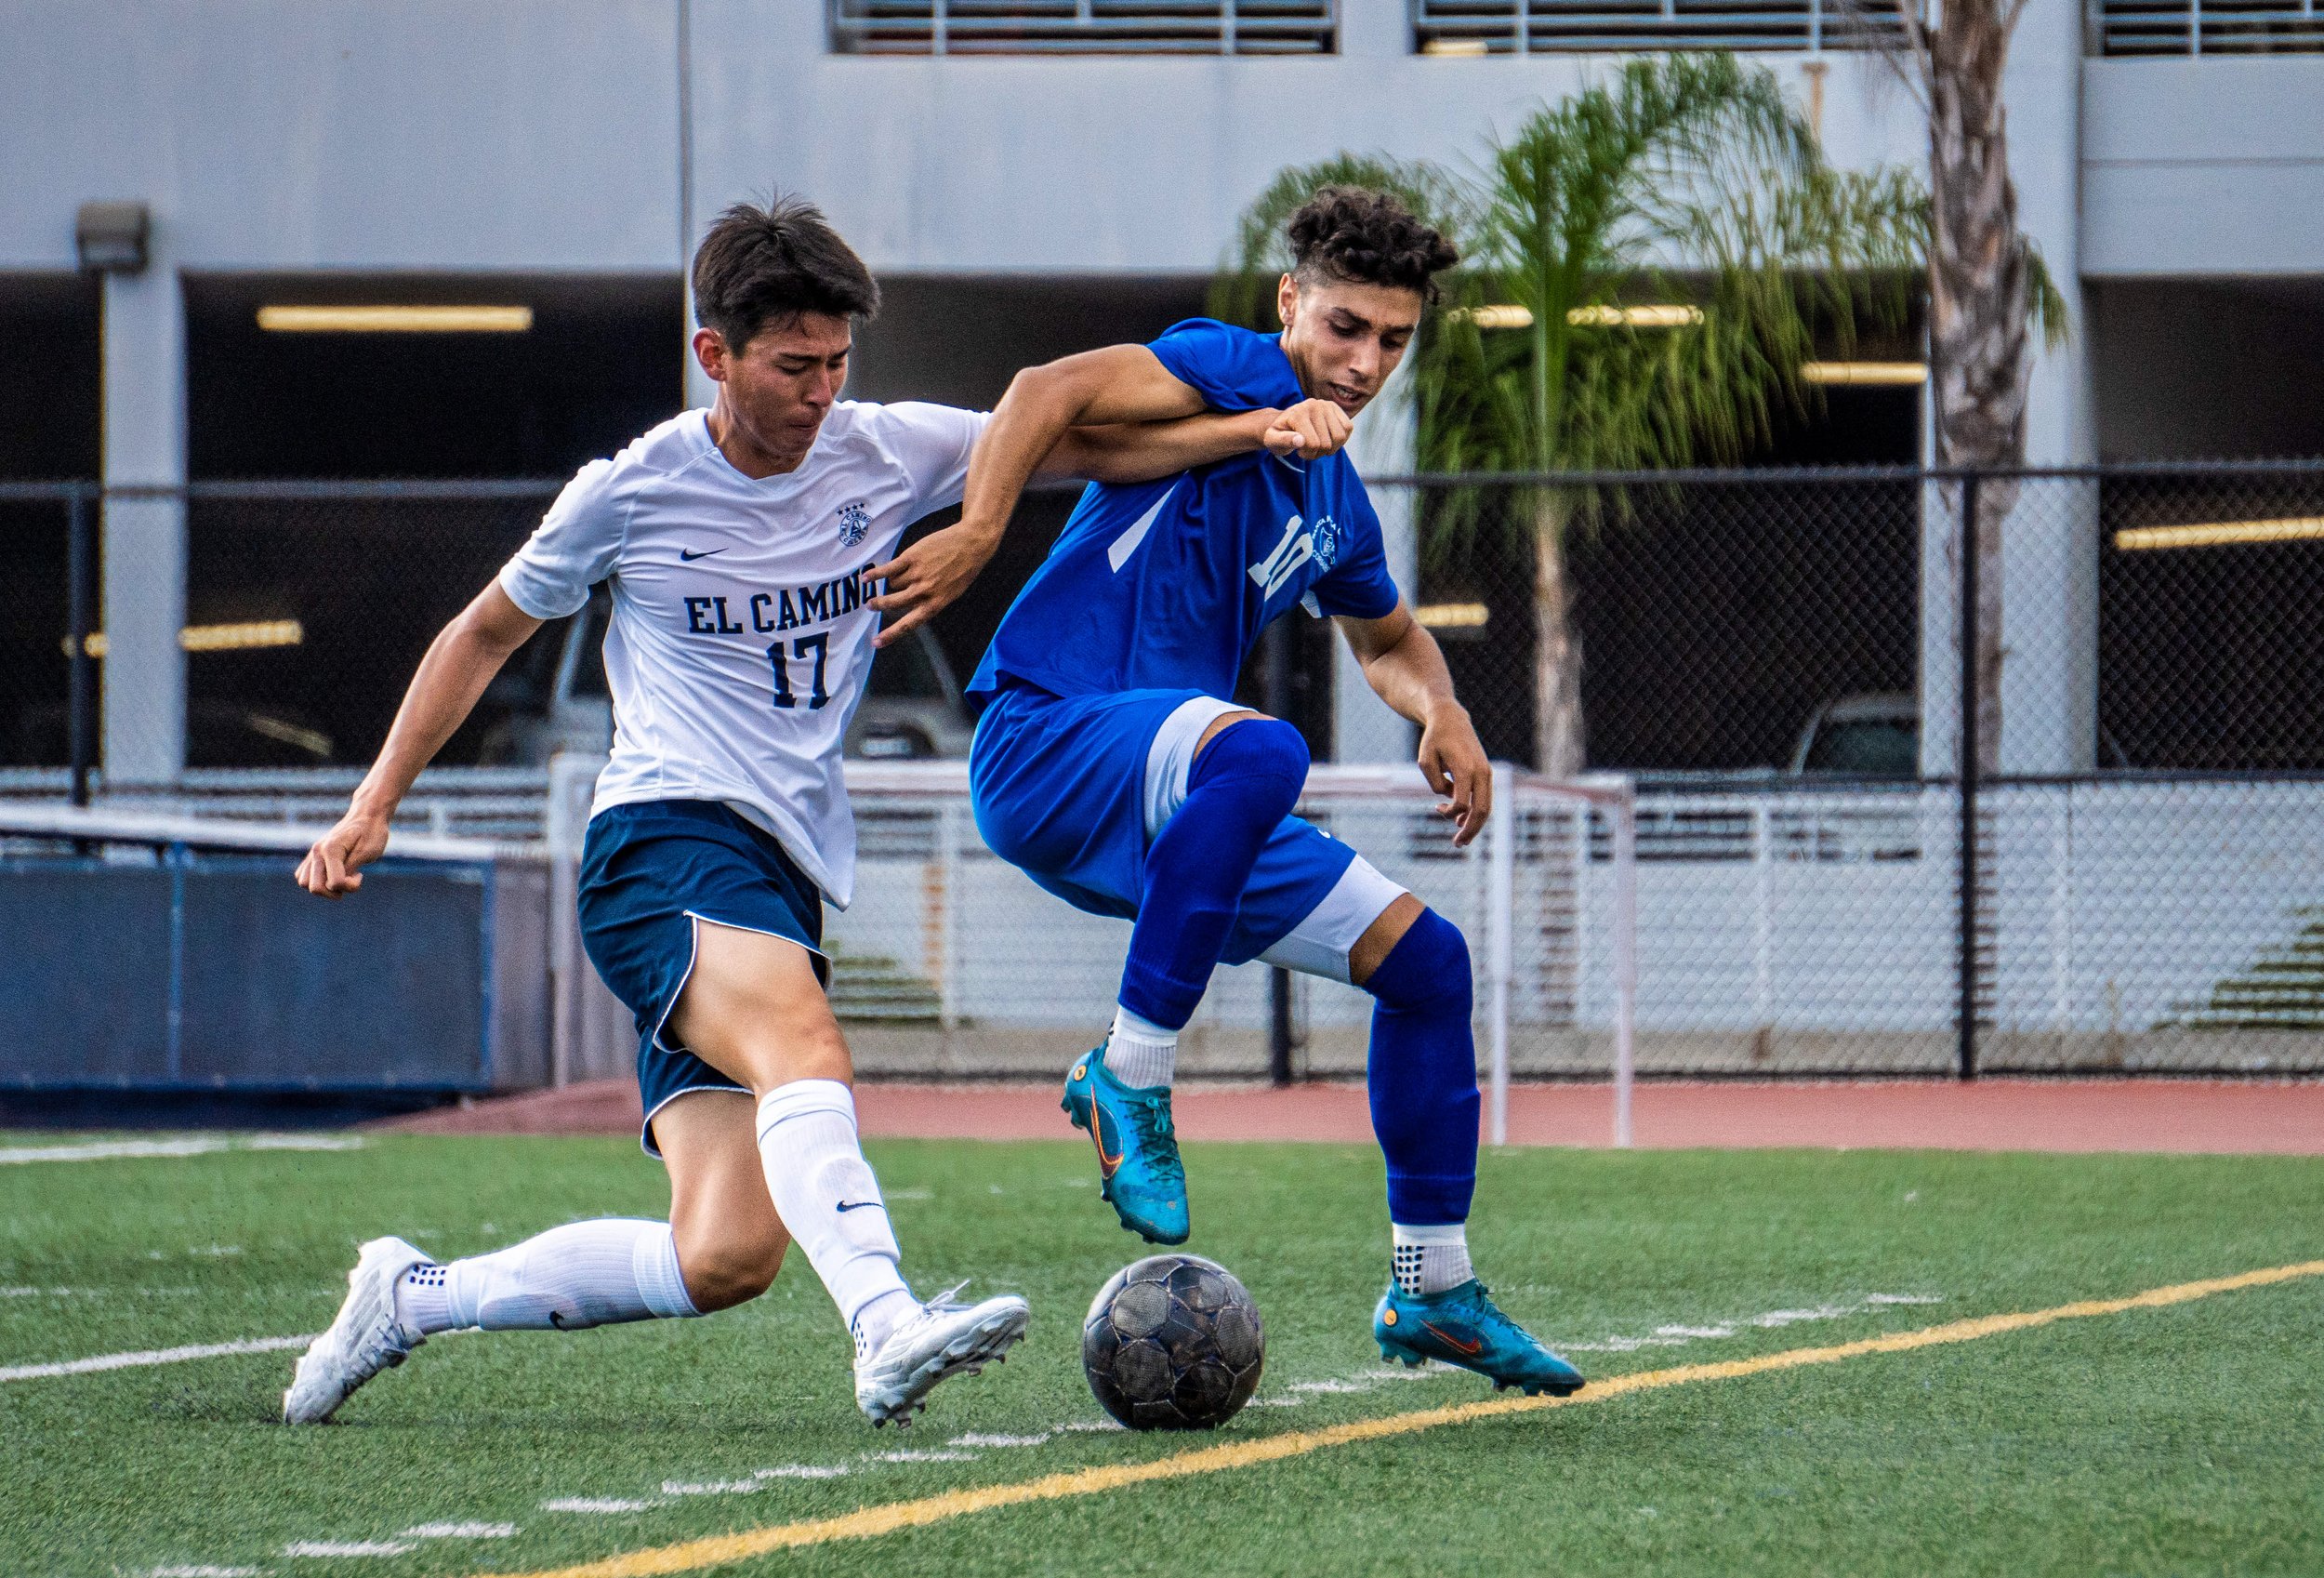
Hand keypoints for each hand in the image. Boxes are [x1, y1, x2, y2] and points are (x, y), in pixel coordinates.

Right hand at [296, 805, 391, 898]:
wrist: (367, 816)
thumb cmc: (371, 833)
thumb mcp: (368, 852)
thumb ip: (350, 868)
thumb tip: (335, 885)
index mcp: (331, 849)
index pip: (335, 883)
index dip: (351, 886)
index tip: (360, 875)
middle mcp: (317, 851)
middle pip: (314, 888)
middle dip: (335, 892)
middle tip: (350, 879)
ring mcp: (313, 854)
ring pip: (305, 884)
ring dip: (325, 888)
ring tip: (342, 877)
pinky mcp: (312, 856)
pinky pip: (304, 877)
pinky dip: (318, 882)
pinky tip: (334, 875)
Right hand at [866, 521, 1002, 648]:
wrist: (972, 543)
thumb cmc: (963, 569)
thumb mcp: (952, 594)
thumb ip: (931, 602)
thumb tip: (909, 608)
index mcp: (935, 604)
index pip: (909, 624)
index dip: (891, 635)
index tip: (876, 642)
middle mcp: (924, 592)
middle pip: (893, 604)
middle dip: (880, 605)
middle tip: (870, 605)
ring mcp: (917, 574)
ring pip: (894, 584)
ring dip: (895, 580)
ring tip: (905, 572)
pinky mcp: (911, 558)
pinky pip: (888, 569)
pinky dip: (875, 574)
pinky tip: (865, 578)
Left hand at [1262, 399, 1353, 459]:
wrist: (1286, 421)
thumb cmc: (1279, 433)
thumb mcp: (1272, 440)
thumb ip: (1282, 441)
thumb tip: (1300, 440)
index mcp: (1298, 413)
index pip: (1313, 444)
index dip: (1307, 454)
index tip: (1298, 450)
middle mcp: (1314, 405)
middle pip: (1326, 443)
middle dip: (1318, 453)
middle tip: (1308, 448)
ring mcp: (1326, 404)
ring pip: (1340, 437)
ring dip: (1330, 448)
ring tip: (1318, 445)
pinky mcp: (1336, 407)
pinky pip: (1348, 428)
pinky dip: (1340, 439)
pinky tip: (1328, 439)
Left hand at [1416, 702, 1491, 846]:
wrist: (1451, 719)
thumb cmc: (1434, 739)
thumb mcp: (1425, 760)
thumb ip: (1435, 783)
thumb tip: (1449, 798)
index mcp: (1465, 768)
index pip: (1462, 803)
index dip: (1449, 813)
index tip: (1436, 809)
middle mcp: (1481, 772)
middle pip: (1482, 811)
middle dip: (1470, 831)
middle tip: (1458, 845)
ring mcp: (1486, 773)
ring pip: (1487, 806)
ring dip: (1474, 824)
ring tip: (1461, 838)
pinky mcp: (1486, 773)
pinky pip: (1485, 798)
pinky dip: (1476, 811)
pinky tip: (1463, 820)